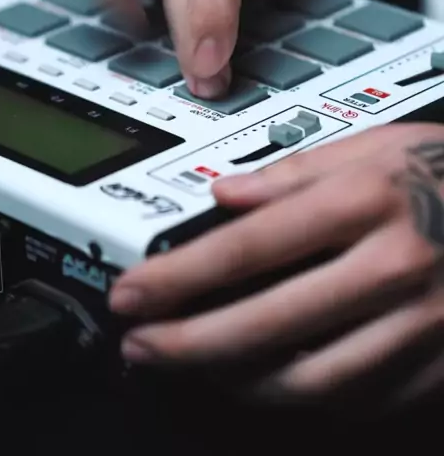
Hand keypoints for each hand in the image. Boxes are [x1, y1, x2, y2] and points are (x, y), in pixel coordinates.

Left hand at [109, 124, 443, 407]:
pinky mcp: (440, 366)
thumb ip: (292, 172)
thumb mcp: (373, 146)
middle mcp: (393, 266)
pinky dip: (304, 397)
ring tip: (192, 367)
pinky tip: (268, 380)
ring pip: (310, 380)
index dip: (177, 277)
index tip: (133, 293)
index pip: (247, 248)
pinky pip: (360, 400)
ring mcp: (422, 325)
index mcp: (366, 201)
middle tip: (141, 347)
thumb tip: (222, 195)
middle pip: (266, 324)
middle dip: (187, 344)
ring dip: (237, 381)